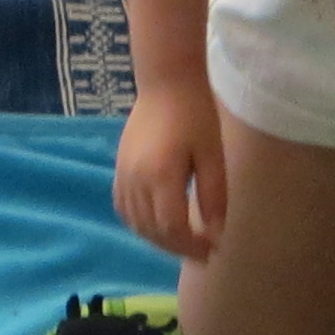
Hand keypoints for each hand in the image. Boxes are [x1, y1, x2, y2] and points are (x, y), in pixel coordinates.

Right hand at [114, 85, 226, 263]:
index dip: (192, 246)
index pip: (173, 228)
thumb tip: (215, 235)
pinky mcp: (119, 169)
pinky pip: (124, 208)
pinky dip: (139, 224)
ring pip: (136, 223)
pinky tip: (157, 224)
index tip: (213, 250)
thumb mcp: (212, 157)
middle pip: (153, 231)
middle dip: (178, 247)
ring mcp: (123, 175)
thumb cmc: (196, 116)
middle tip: (203, 251)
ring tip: (183, 240)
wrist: (166, 83)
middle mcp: (136, 181)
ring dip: (159, 239)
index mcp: (161, 177)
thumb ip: (213, 198)